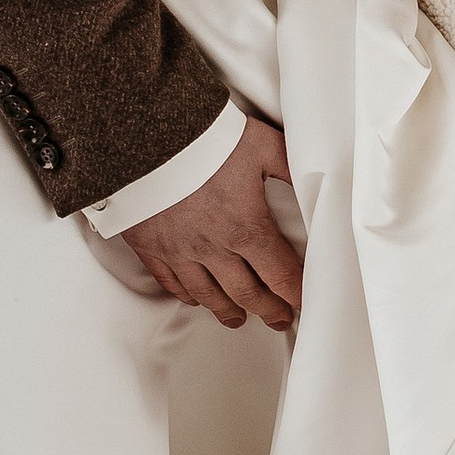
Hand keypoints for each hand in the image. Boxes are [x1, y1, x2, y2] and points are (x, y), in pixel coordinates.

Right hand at [125, 115, 301, 330]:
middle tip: (279, 319)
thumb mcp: (260, 145)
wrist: (143, 135)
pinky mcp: (151, 247)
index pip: (280, 274)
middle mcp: (214, 247)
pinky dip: (188, 295)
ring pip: (209, 296)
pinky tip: (198, 299)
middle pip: (247, 293)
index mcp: (247, 227)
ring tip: (239, 319)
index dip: (295, 292)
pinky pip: (172, 283)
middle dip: (268, 310)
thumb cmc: (202, 138)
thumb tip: (312, 178)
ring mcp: (180, 251)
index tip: (301, 300)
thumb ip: (288, 166)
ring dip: (228, 311)